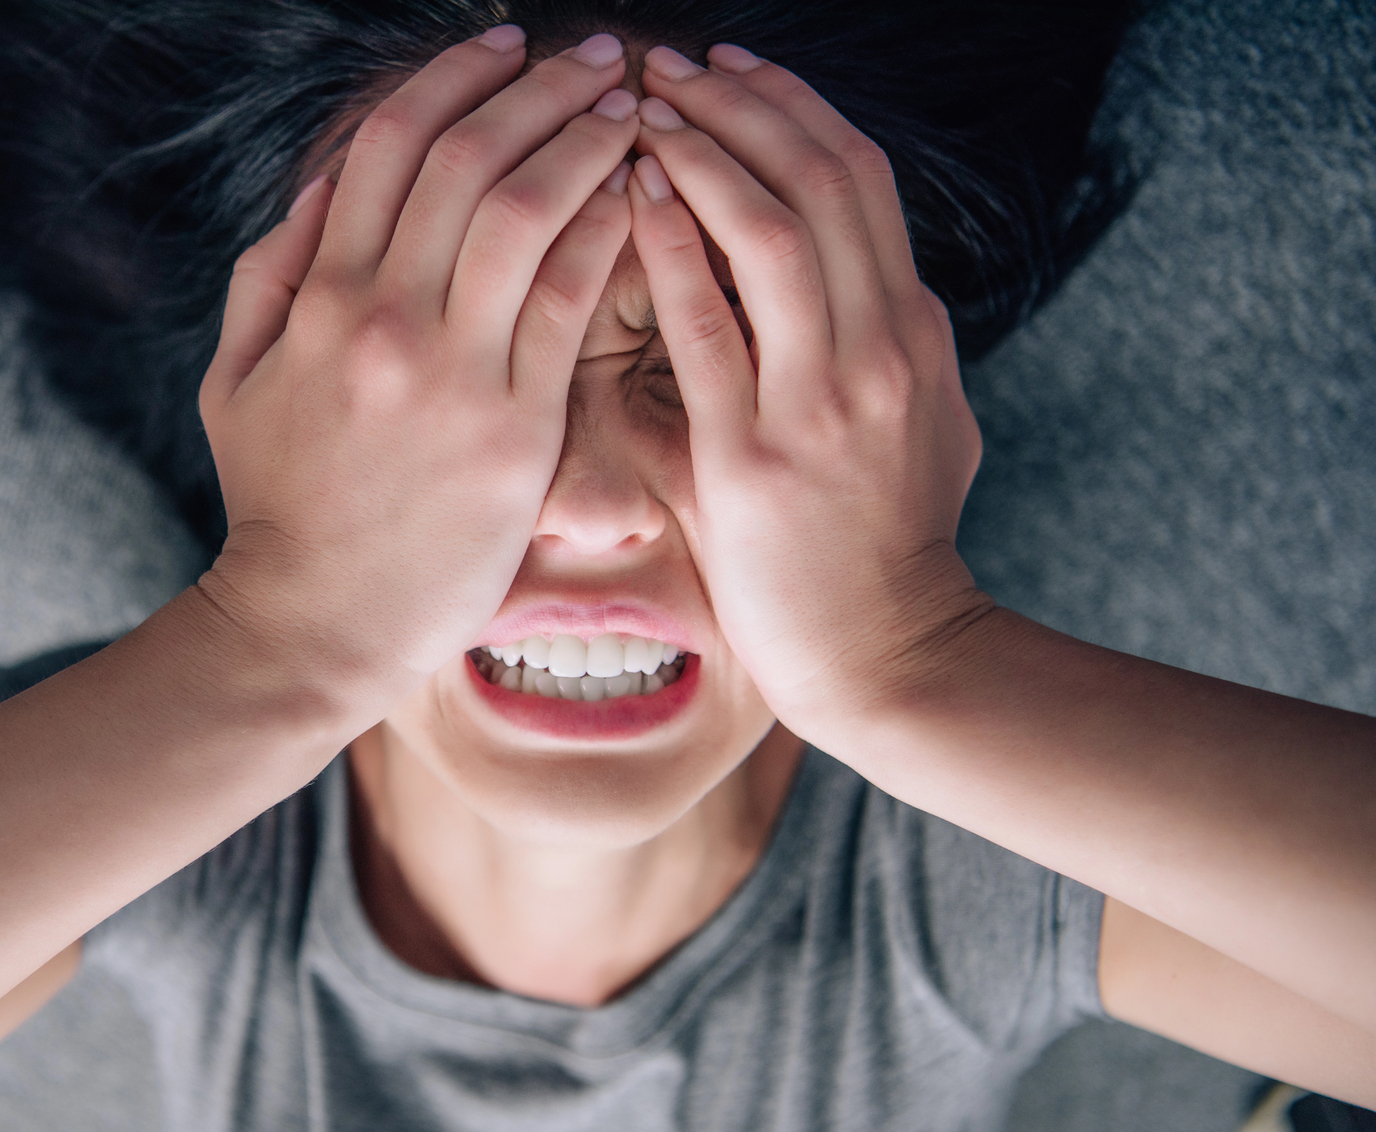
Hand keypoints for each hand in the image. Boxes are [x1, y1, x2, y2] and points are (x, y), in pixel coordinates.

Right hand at [196, 29, 638, 721]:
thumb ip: (268, 277)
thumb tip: (319, 185)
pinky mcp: (513, 431)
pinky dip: (607, 234)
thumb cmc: (277, 506)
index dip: (452, 79)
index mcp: (319, 297)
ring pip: (528, 212)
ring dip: (586, 141)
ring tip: (631, 106)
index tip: (502, 47)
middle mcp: (385, 318)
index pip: (390, 146)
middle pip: (469, 159)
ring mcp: (453, 373)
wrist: (316, 624)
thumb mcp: (234, 383)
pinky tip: (641, 196)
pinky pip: (569, 304)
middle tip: (593, 54)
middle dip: (538, 87)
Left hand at [628, 45, 991, 735]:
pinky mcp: (760, 458)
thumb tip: (843, 284)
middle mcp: (880, 348)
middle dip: (745, 103)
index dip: (791, 107)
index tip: (727, 67)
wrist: (887, 654)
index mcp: (912, 331)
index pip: (859, 179)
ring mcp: (826, 401)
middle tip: (666, 60)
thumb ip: (876, 347)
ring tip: (642, 109)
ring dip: (708, 155)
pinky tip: (633, 198)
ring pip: (779, 234)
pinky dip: (677, 252)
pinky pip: (715, 330)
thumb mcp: (915, 424)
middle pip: (826, 179)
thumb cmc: (877, 544)